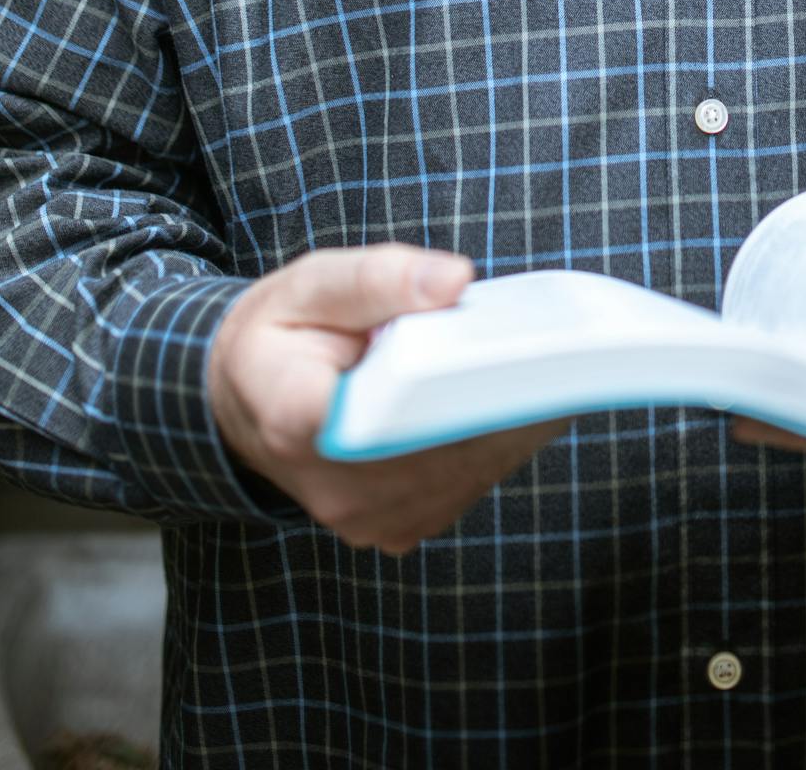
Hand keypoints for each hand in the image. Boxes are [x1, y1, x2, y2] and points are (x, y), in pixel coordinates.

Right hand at [208, 244, 568, 552]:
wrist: (249, 400)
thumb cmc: (284, 333)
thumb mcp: (312, 284)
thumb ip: (380, 277)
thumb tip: (456, 280)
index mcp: (294, 412)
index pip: (382, 409)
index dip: (451, 386)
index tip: (504, 356)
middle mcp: (332, 484)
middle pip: (443, 443)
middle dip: (501, 393)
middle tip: (556, 345)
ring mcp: (367, 517)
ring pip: (467, 468)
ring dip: (510, 418)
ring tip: (545, 362)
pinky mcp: (397, 529)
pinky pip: (466, 484)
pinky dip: (496, 440)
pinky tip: (516, 396)